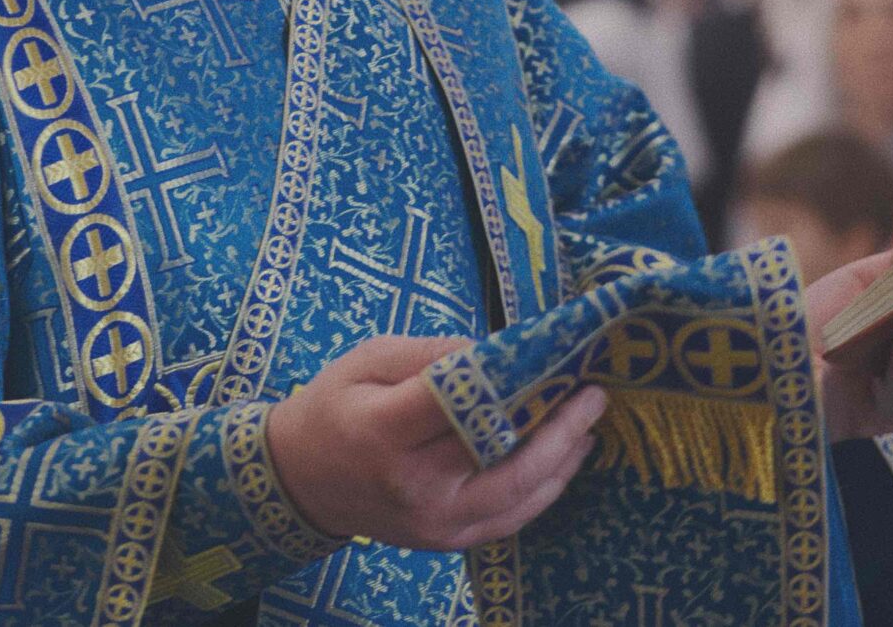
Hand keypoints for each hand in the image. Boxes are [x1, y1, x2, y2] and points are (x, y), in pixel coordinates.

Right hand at [264, 335, 607, 550]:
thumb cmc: (334, 407)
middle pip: (501, 456)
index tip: (554, 356)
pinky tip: (563, 461)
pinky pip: (509, 519)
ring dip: (562, 460)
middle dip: (557, 426)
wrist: (300, 480)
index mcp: (384, 430)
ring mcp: (433, 521)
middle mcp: (414, 484)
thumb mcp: (368, 358)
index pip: (459, 402)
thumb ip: (432, 353)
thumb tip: (497, 352)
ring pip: (517, 496)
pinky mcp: (446, 542)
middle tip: (592, 394)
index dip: (512, 379)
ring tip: (588, 424)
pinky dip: (543, 490)